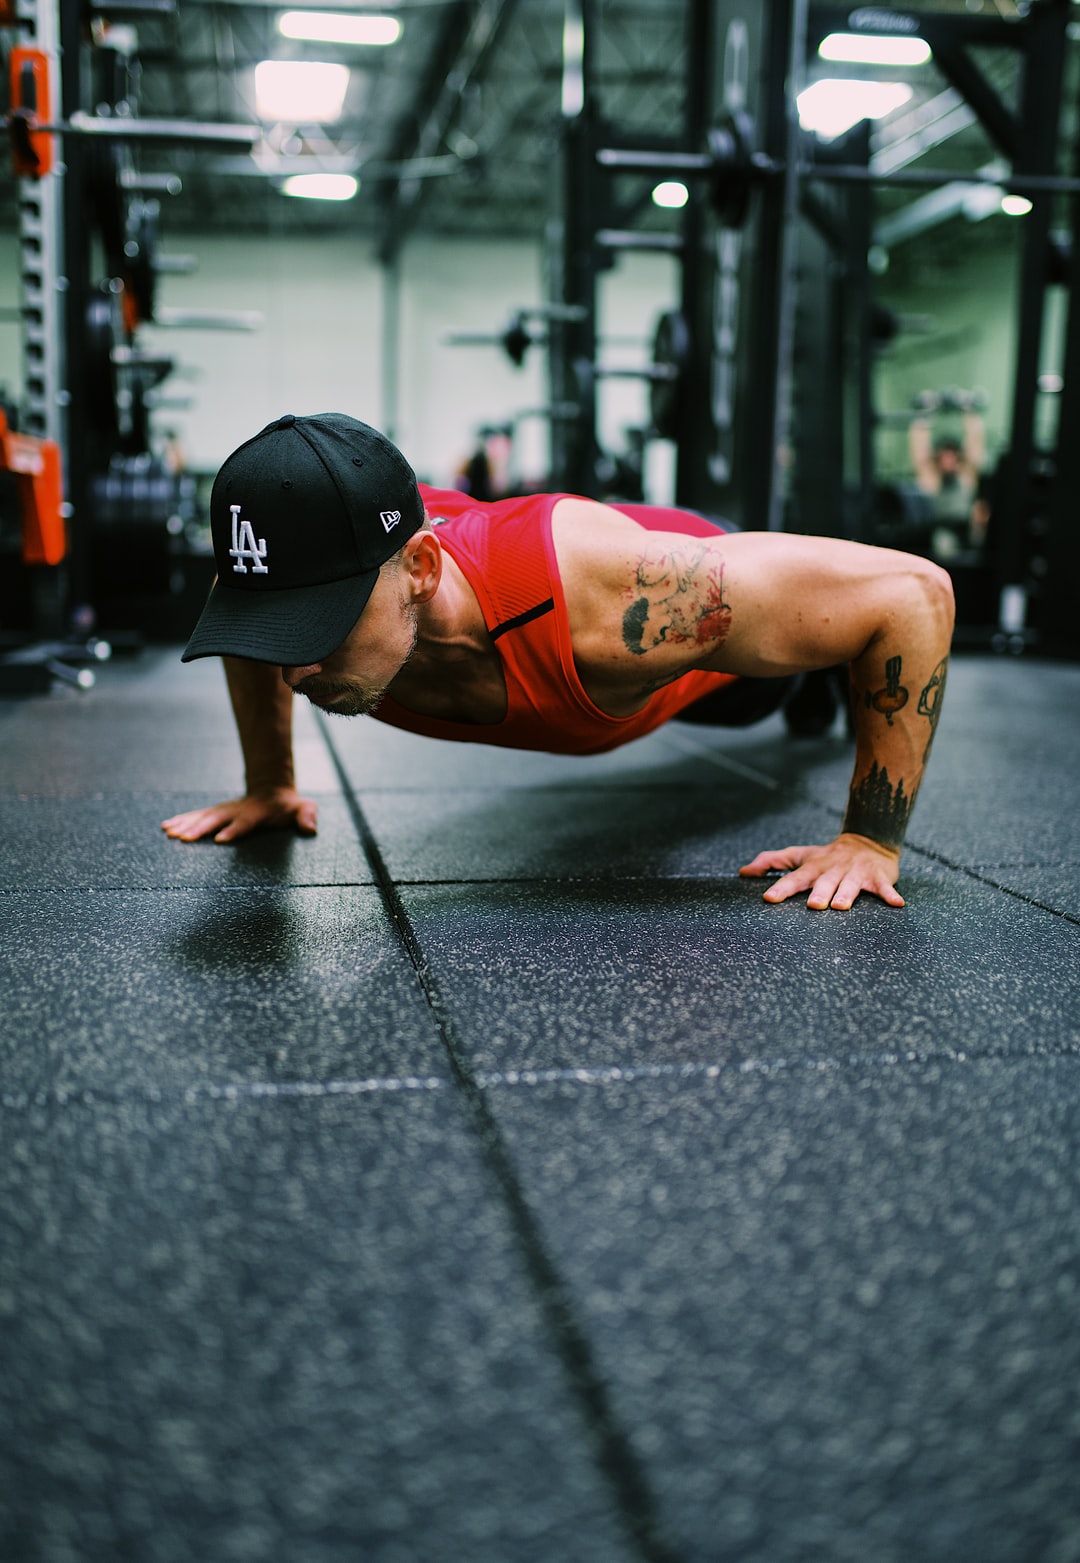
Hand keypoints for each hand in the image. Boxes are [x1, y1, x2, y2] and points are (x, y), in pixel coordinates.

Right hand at [161, 787, 318, 843]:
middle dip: (200, 829)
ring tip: (168, 832)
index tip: (220, 840)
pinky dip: (181, 821)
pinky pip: (195, 816)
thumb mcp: (303, 808)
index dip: (233, 830)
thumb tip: (311, 828)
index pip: (244, 823)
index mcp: (256, 812)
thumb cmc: (288, 806)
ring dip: (185, 825)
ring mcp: (224, 810)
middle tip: (184, 838)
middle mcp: (236, 810)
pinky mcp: (215, 813)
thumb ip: (307, 816)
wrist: (272, 790)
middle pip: (216, 819)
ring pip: (202, 817)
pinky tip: (165, 828)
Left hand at [739, 832, 903, 909]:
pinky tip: (897, 904)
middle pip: (824, 882)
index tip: (769, 897)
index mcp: (814, 867)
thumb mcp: (799, 855)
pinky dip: (890, 895)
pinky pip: (884, 888)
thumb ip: (772, 861)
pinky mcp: (877, 877)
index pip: (795, 877)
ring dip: (846, 894)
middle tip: (813, 906)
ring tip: (841, 907)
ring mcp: (856, 873)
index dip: (782, 887)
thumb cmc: (826, 856)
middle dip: (819, 893)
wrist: (867, 842)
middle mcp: (833, 869)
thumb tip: (743, 872)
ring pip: (851, 884)